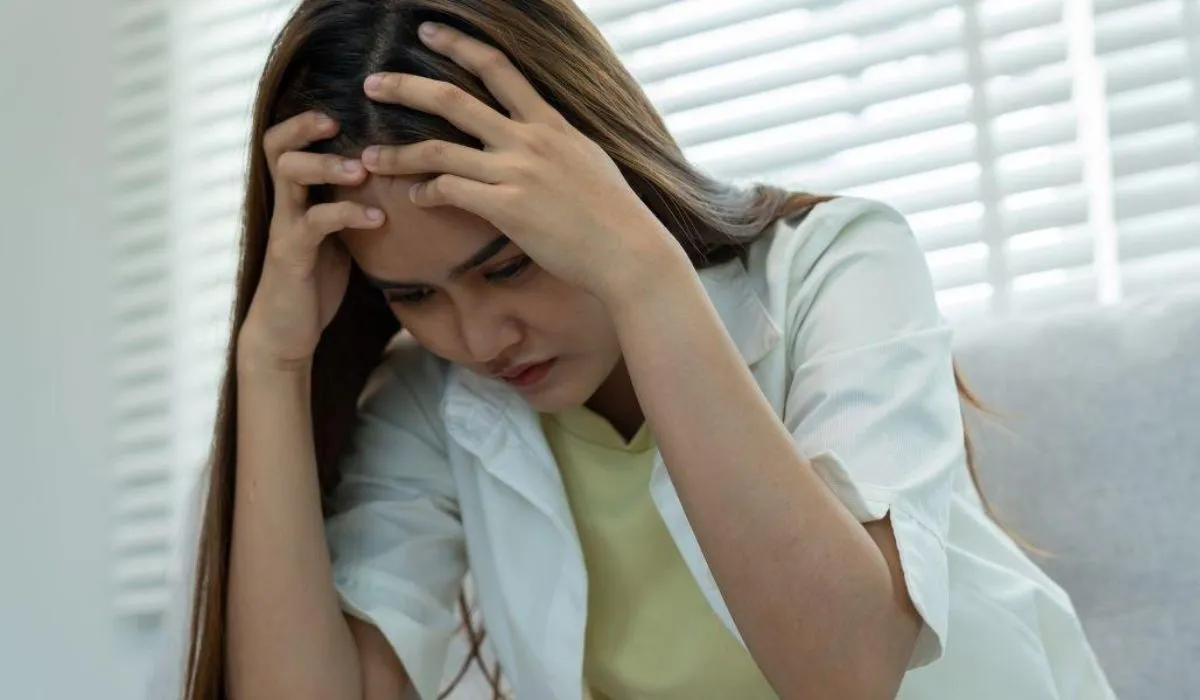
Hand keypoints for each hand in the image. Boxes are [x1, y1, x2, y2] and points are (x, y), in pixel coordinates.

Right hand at [238, 111, 385, 372]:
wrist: (287, 332)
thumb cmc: (316, 281)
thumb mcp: (337, 236)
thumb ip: (353, 206)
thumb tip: (402, 184)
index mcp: (296, 195)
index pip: (286, 140)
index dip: (305, 119)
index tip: (342, 107)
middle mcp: (284, 204)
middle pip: (276, 144)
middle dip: (306, 127)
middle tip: (339, 121)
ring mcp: (284, 227)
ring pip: (289, 174)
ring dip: (327, 164)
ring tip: (362, 169)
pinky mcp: (292, 255)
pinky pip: (314, 223)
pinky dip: (347, 214)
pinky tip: (377, 218)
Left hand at [358, 22, 679, 304]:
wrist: (629, 252)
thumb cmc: (614, 214)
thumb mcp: (590, 160)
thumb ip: (559, 142)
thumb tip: (545, 134)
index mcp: (549, 123)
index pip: (497, 68)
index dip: (458, 45)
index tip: (427, 32)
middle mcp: (529, 139)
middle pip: (453, 99)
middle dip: (406, 87)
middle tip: (372, 82)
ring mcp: (517, 172)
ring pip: (439, 150)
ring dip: (397, 152)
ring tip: (368, 156)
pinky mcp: (507, 208)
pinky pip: (450, 192)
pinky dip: (425, 193)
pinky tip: (413, 197)